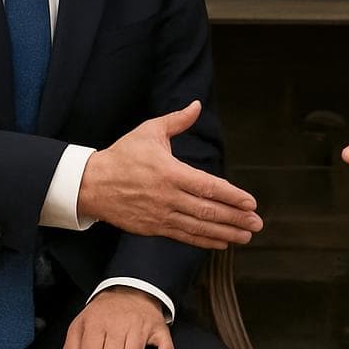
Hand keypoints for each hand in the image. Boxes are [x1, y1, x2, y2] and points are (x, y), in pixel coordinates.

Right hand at [79, 100, 261, 247]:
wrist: (90, 184)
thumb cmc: (122, 155)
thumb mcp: (149, 132)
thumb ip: (177, 121)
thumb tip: (196, 105)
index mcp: (170, 172)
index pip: (208, 187)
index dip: (231, 196)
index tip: (250, 202)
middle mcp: (168, 197)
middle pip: (208, 211)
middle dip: (235, 218)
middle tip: (257, 223)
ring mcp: (160, 215)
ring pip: (198, 227)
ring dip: (225, 233)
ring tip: (246, 236)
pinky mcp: (153, 228)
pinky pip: (183, 236)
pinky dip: (204, 241)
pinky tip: (221, 243)